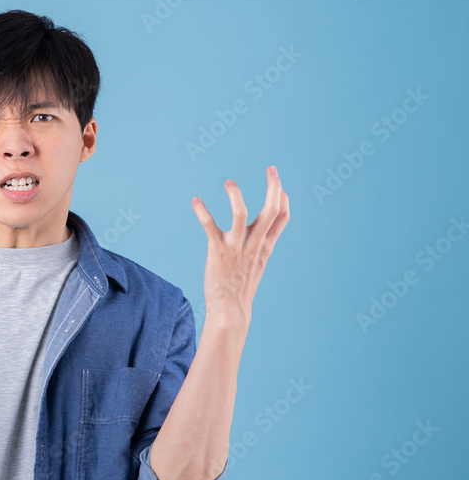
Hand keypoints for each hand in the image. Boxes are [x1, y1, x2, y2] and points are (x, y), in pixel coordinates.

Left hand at [191, 165, 289, 327]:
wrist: (230, 311)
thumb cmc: (240, 287)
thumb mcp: (256, 264)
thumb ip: (260, 246)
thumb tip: (259, 232)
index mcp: (265, 247)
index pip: (282, 218)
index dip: (283, 199)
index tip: (279, 184)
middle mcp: (254, 245)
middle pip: (270, 211)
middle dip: (273, 187)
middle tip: (272, 169)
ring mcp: (236, 247)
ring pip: (242, 214)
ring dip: (236, 195)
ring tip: (229, 182)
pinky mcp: (218, 251)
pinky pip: (210, 227)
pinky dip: (202, 212)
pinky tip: (195, 201)